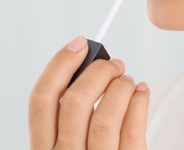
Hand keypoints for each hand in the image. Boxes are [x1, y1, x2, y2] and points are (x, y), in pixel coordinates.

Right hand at [29, 36, 149, 149]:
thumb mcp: (68, 145)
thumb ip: (71, 116)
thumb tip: (91, 71)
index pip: (41, 100)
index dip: (59, 65)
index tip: (79, 43)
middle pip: (73, 103)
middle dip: (96, 73)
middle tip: (114, 63)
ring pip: (104, 117)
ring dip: (119, 88)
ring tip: (128, 78)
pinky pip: (132, 132)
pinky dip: (139, 103)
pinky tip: (142, 90)